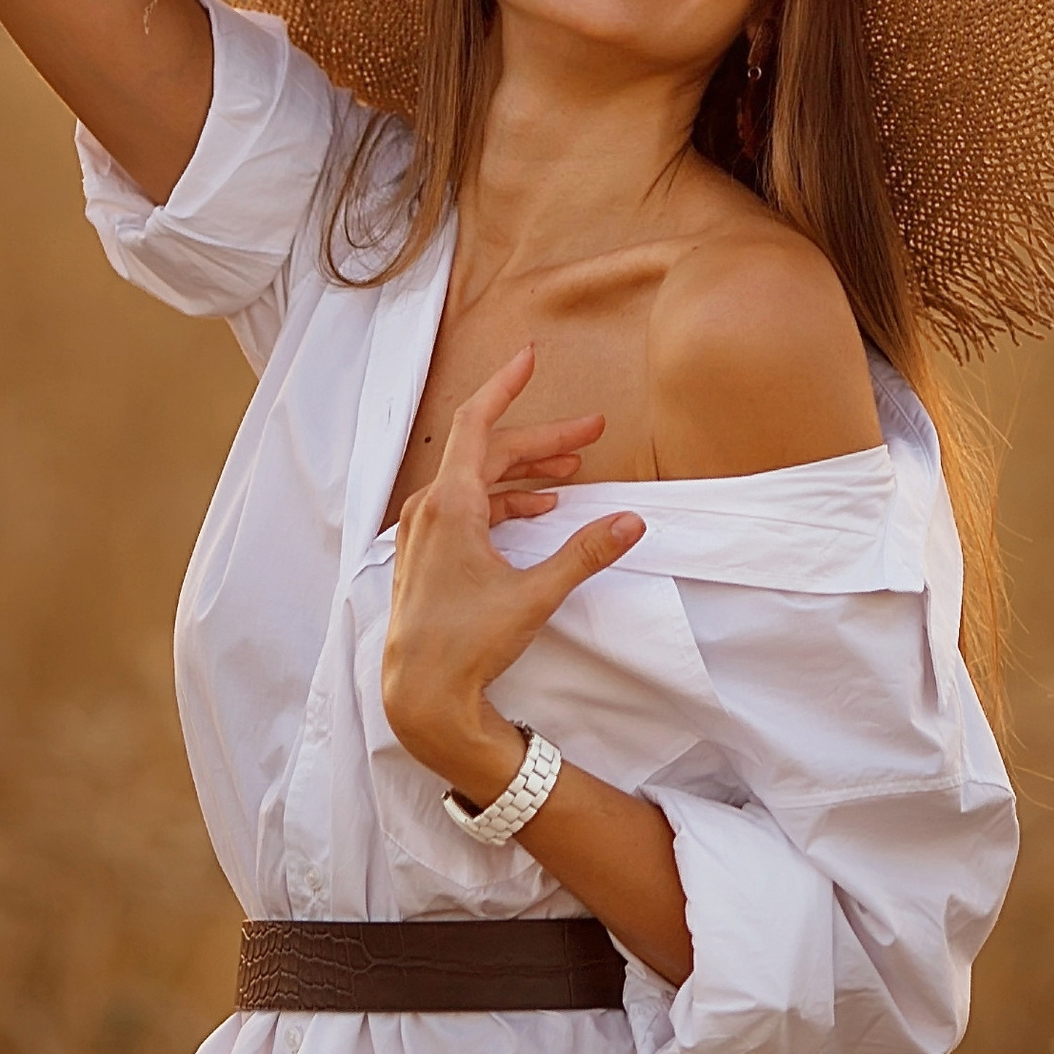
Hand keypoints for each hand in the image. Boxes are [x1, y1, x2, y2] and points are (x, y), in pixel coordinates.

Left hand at [381, 348, 645, 799]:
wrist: (420, 695)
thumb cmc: (467, 645)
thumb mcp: (535, 595)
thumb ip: (585, 553)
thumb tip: (633, 520)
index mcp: (449, 505)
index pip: (478, 422)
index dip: (506, 385)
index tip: (531, 357)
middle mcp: (429, 509)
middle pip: (489, 452)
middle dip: (543, 441)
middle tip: (592, 432)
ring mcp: (423, 532)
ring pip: (478, 481)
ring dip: (526, 472)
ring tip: (573, 472)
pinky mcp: (427, 554)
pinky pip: (467, 507)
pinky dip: (505, 500)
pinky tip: (539, 509)